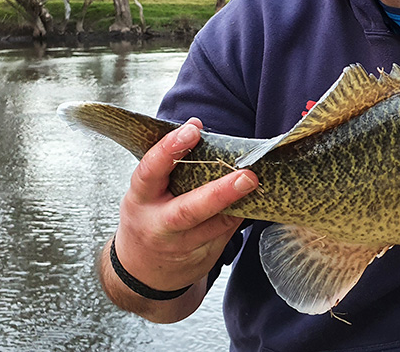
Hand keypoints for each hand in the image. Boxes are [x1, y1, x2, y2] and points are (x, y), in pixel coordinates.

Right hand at [111, 118, 259, 292]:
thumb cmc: (149, 216)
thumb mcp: (147, 192)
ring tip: (258, 183)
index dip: (170, 149)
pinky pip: (227, 234)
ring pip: (215, 227)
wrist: (141, 271)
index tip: (193, 129)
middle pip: (188, 211)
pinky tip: (254, 200)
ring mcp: (181, 245)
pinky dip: (241, 215)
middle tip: (247, 176)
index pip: (150, 171)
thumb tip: (200, 129)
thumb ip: (168, 168)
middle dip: (219, 194)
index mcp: (141, 199)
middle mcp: (158, 224)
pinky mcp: (202, 257)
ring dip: (240, 204)